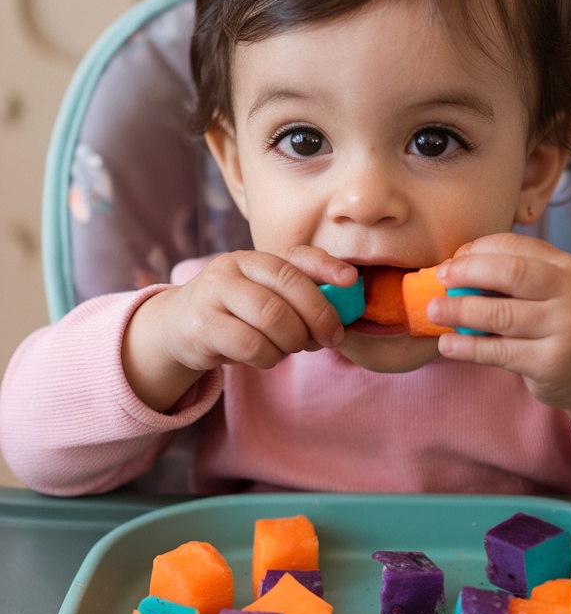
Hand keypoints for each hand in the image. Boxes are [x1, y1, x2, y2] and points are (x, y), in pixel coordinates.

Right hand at [122, 247, 355, 411]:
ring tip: (288, 348)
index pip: (294, 256)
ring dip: (292, 341)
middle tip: (329, 338)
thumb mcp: (262, 297)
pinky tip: (264, 356)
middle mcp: (232, 267)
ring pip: (272, 319)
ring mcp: (213, 294)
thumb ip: (298, 296)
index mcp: (253, 258)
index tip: (351, 281)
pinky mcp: (201, 325)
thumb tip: (345, 309)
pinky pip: (251, 345)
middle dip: (318, 315)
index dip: (326, 266)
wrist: (177, 328)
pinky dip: (268, 357)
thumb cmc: (234, 314)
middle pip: (288, 287)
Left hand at [429, 233, 570, 410]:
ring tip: (433, 311)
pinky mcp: (552, 364)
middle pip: (512, 273)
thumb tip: (453, 268)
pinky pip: (500, 352)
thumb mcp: (548, 292)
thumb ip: (511, 278)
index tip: (452, 261)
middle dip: (468, 272)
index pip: (515, 246)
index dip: (478, 250)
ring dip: (460, 311)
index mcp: (566, 267)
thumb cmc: (557, 323)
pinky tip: (447, 344)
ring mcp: (566, 329)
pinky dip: (468, 347)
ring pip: (501, 315)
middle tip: (439, 279)